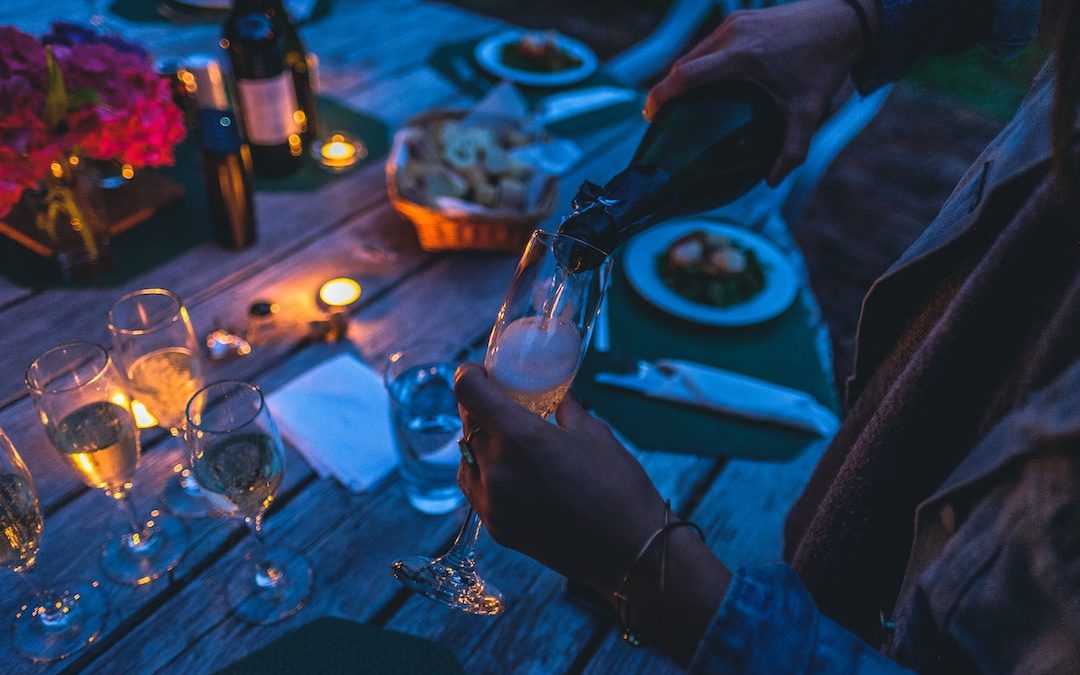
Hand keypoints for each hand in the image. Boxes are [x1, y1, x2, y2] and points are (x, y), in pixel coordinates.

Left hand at [454, 363, 730, 664]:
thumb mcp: (593, 432)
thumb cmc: (619, 486)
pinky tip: (509, 470)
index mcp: (519, 437)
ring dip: (479, 442)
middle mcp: (496, 469)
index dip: (468, 375)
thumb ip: (562, 408)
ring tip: (506, 439)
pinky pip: (475, 489)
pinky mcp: (497, 527)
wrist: (631, 551)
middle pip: (467, 424)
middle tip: (498, 401)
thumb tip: (552, 393)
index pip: (468, 392)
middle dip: (478, 407)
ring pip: (466, 458)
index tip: (477, 371)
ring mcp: (492, 502)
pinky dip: (484, 473)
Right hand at [644, 0, 877, 184]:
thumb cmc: (825, 65)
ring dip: (682, 75)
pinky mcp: (741, 18)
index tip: (648, 115)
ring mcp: (735, 23)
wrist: (845, 20)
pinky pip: (709, 43)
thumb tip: (772, 181)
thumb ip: (792, 150)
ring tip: (676, 102)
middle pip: (684, 64)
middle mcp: (732, 35)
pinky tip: (703, 82)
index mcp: (741, 57)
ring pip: (695, 51)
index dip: (660, 96)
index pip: (686, 76)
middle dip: (666, 89)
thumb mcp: (810, 112)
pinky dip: (699, 63)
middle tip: (657, 116)